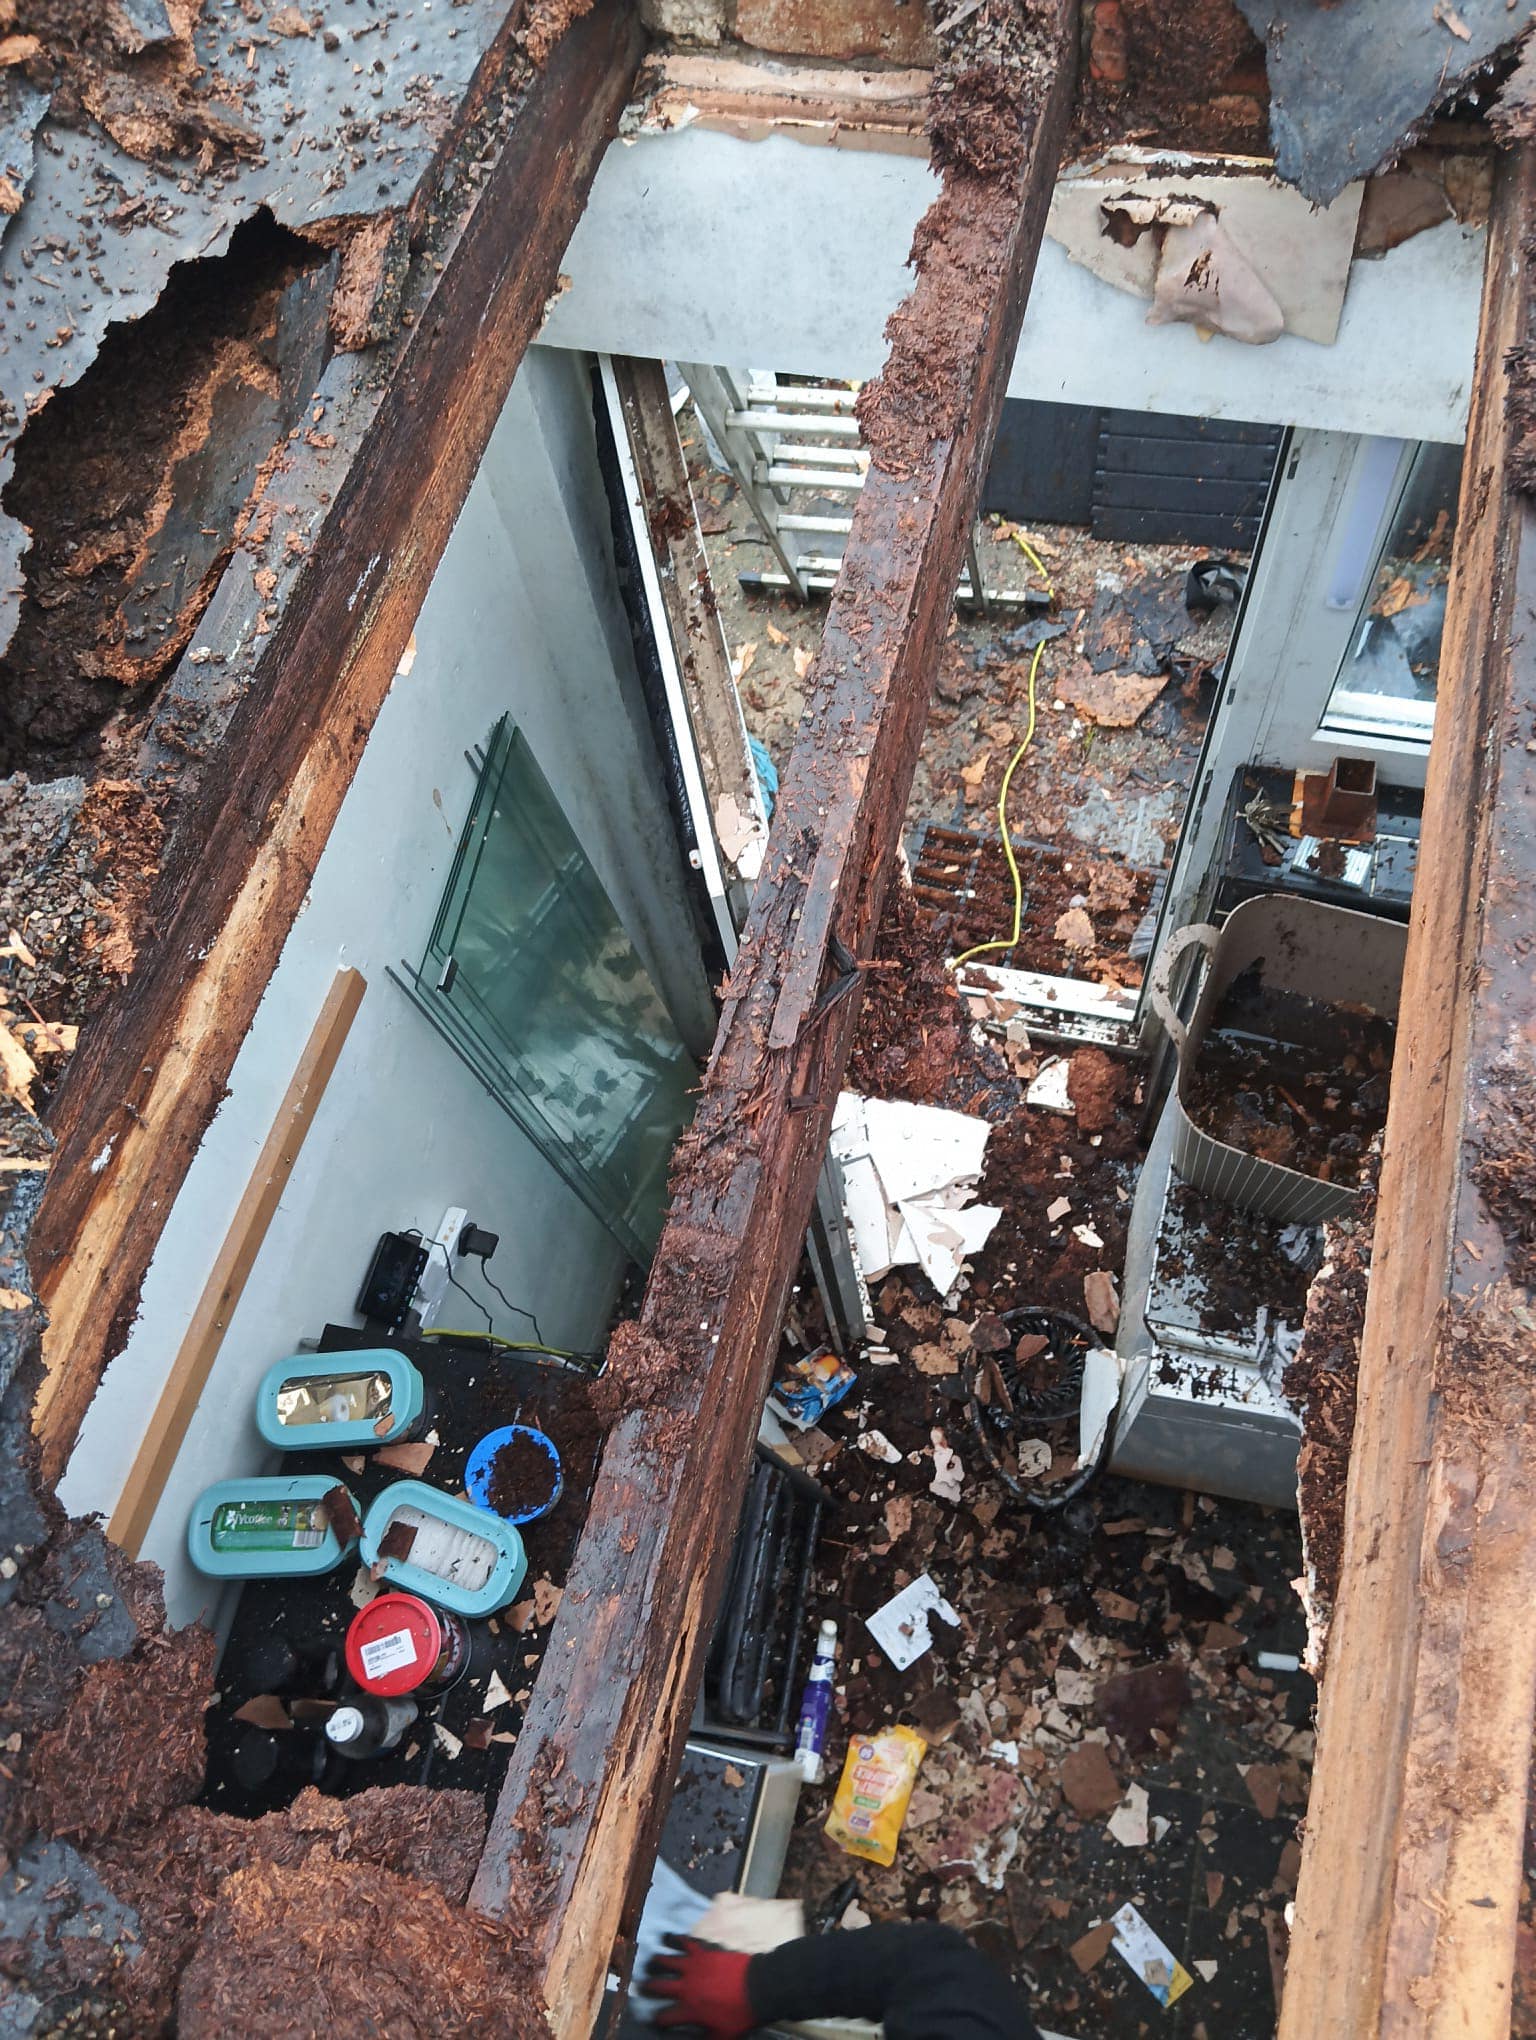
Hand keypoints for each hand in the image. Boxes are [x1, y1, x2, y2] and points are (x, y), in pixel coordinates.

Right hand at [640, 1934, 755, 2037]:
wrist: (759, 1988)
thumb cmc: (740, 2015)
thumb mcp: (721, 2036)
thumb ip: (702, 2039)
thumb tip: (686, 2039)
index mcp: (689, 2010)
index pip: (664, 2017)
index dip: (657, 2020)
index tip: (654, 2020)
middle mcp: (686, 1987)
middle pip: (659, 1986)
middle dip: (648, 1987)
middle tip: (641, 1986)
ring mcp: (693, 1966)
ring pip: (667, 1961)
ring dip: (657, 1962)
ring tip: (651, 1961)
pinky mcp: (703, 1951)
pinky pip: (685, 1942)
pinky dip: (676, 1939)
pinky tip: (670, 1937)